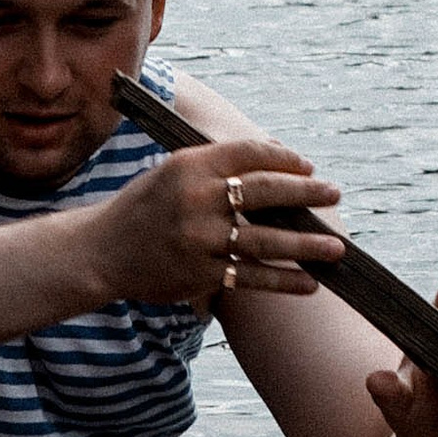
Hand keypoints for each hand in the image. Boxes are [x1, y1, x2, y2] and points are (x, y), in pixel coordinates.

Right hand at [93, 136, 347, 308]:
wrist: (101, 251)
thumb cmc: (144, 208)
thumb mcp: (172, 172)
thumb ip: (216, 165)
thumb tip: (276, 158)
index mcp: (190, 165)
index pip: (249, 153)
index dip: (285, 159)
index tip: (308, 166)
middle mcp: (196, 198)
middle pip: (265, 192)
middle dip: (307, 193)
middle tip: (334, 194)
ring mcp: (199, 238)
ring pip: (266, 240)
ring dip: (307, 245)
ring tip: (336, 248)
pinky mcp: (200, 274)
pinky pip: (252, 277)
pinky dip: (284, 281)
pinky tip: (309, 283)